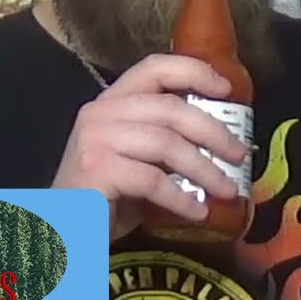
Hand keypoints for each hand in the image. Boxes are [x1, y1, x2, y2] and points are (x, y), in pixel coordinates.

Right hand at [51, 54, 248, 241]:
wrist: (61, 231)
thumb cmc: (106, 196)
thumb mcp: (138, 158)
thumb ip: (167, 141)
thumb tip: (223, 142)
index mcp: (112, 101)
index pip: (154, 67)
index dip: (194, 71)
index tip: (226, 89)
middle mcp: (100, 112)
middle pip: (171, 109)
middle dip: (213, 132)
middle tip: (239, 154)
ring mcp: (95, 140)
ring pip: (167, 145)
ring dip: (205, 169)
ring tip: (226, 190)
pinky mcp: (96, 171)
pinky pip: (153, 180)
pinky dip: (182, 197)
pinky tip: (197, 211)